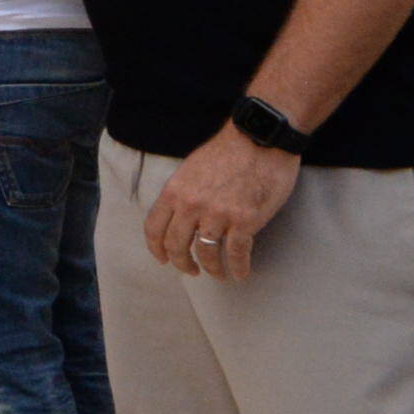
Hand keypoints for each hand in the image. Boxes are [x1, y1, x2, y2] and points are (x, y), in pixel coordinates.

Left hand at [144, 126, 297, 280]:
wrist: (259, 138)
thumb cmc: (228, 151)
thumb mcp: (191, 168)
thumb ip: (183, 192)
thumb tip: (179, 214)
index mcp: (175, 191)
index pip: (154, 228)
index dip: (156, 248)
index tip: (162, 259)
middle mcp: (191, 205)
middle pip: (177, 245)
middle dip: (182, 264)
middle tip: (191, 272)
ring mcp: (218, 214)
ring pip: (207, 253)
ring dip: (212, 269)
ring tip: (218, 275)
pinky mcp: (245, 220)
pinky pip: (237, 253)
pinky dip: (238, 268)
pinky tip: (241, 273)